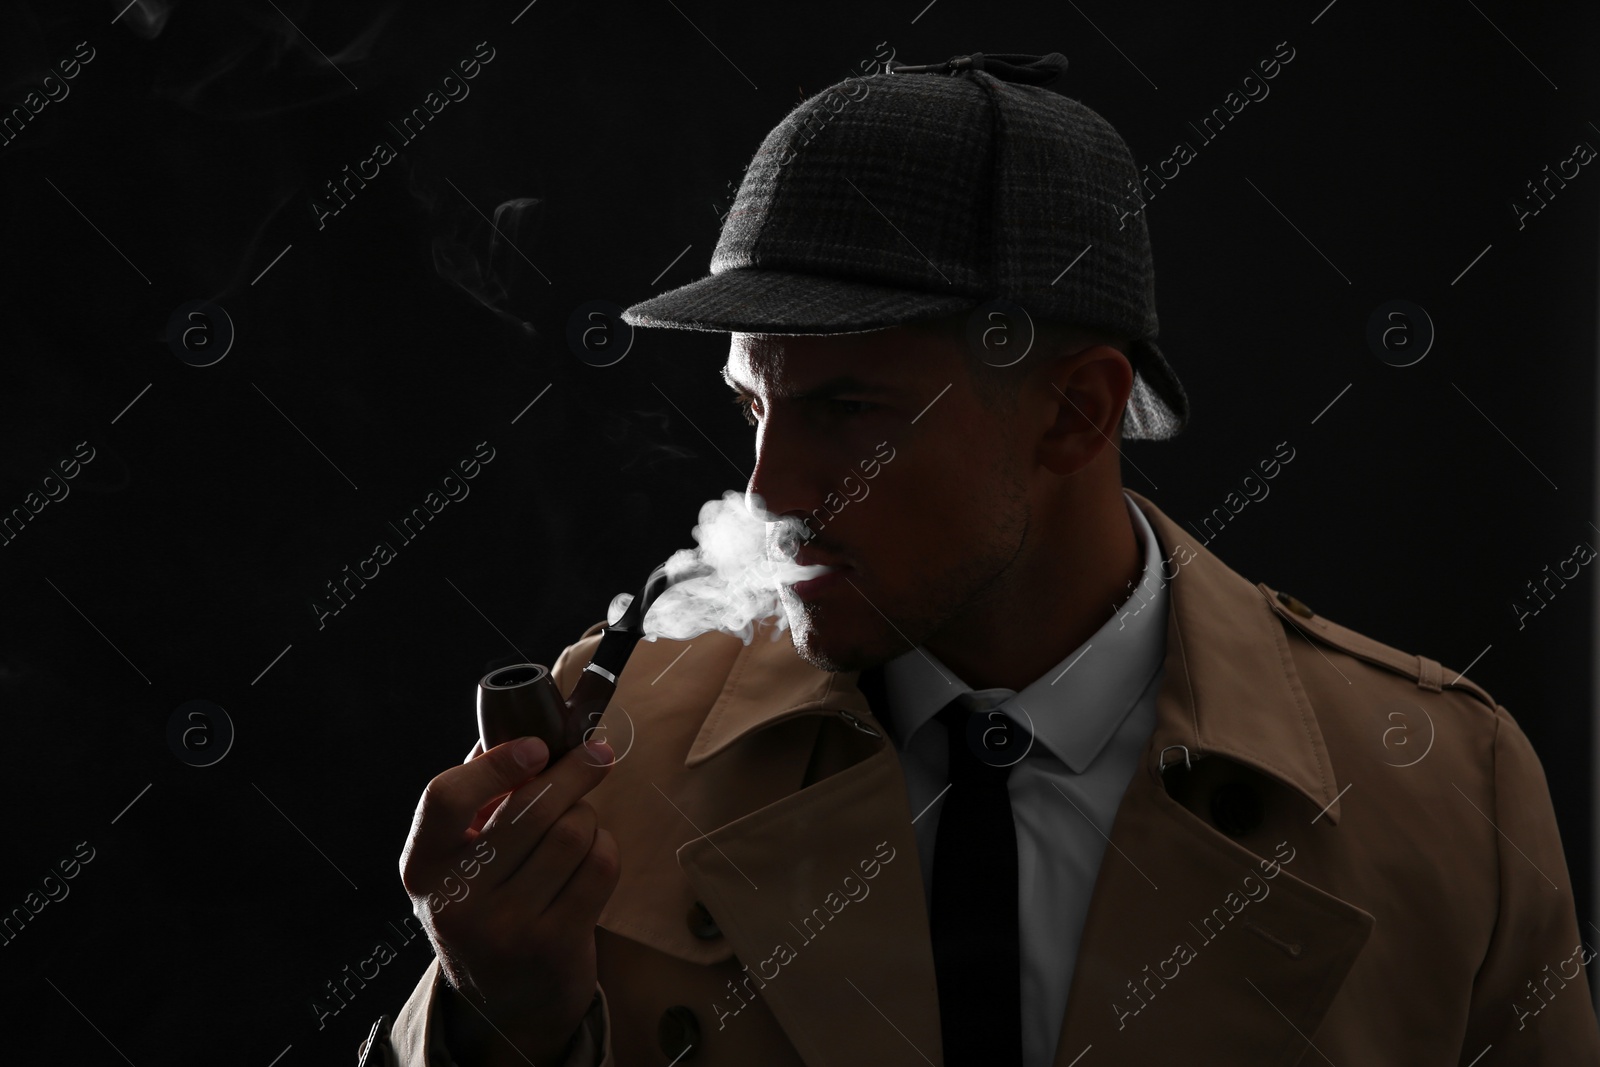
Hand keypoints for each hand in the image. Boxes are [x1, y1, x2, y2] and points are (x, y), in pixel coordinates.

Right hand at [400, 732, 619, 1064]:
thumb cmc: (485, 897)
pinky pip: (600, 865)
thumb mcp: (458, 854)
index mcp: (422, 865)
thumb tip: (521, 721)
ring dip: (588, 815)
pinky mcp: (553, 945)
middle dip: (574, 771)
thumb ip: (478, 791)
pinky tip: (591, 854)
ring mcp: (504, 927)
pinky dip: (605, 846)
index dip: (496, 764)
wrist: (503, 995)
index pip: (445, 798)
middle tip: (597, 754)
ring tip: (579, 822)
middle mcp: (455, 900)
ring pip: (573, 832)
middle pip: (529, 809)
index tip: (536, 746)